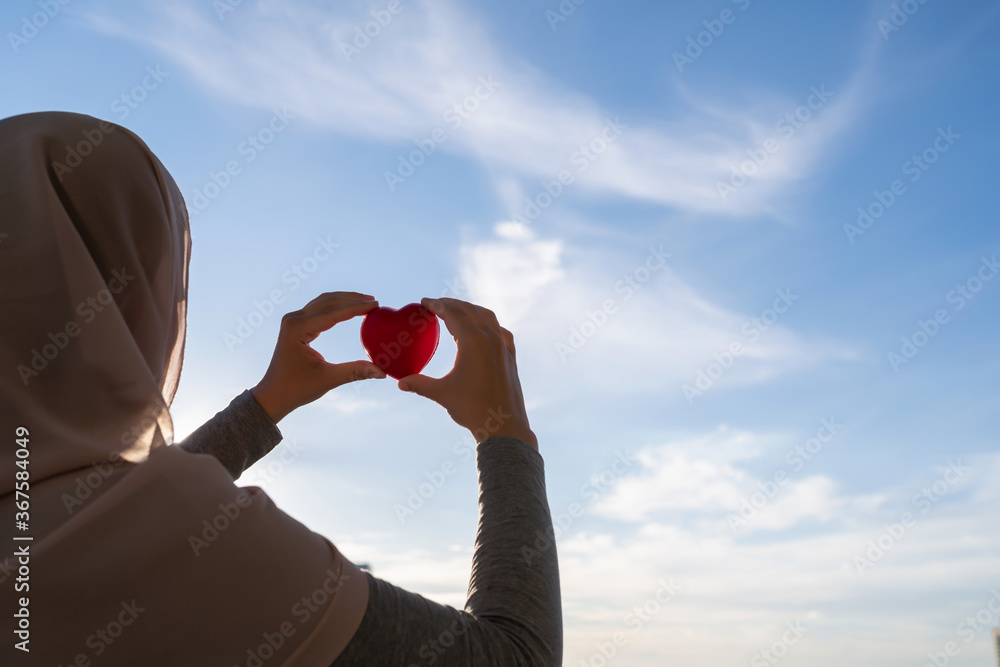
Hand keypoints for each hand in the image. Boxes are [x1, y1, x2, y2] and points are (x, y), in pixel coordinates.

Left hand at [251, 291, 385, 422]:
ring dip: (345, 300)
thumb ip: (355, 372)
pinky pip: (319, 309)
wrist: (273, 394)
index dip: (356, 308)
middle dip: (352, 299)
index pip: (333, 312)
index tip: (376, 305)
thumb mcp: (328, 379)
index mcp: (297, 328)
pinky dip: (336, 307)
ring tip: (366, 302)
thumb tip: (382, 372)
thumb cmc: (296, 388)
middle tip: (374, 302)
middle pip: (328, 301)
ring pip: (323, 302)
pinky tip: (350, 310)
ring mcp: (293, 321)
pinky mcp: (296, 325)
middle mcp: (294, 319)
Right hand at [397, 297, 537, 449]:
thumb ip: (419, 384)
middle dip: (451, 304)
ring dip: (470, 309)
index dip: (436, 305)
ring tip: (456, 311)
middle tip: (435, 304)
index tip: (424, 301)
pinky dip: (488, 323)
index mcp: (473, 341)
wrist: (504, 426)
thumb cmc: (472, 409)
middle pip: (469, 310)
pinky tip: (483, 329)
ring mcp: (503, 346)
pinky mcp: (511, 355)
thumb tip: (400, 382)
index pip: (452, 313)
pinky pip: (500, 330)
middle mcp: (490, 338)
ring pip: (487, 316)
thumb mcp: (441, 394)